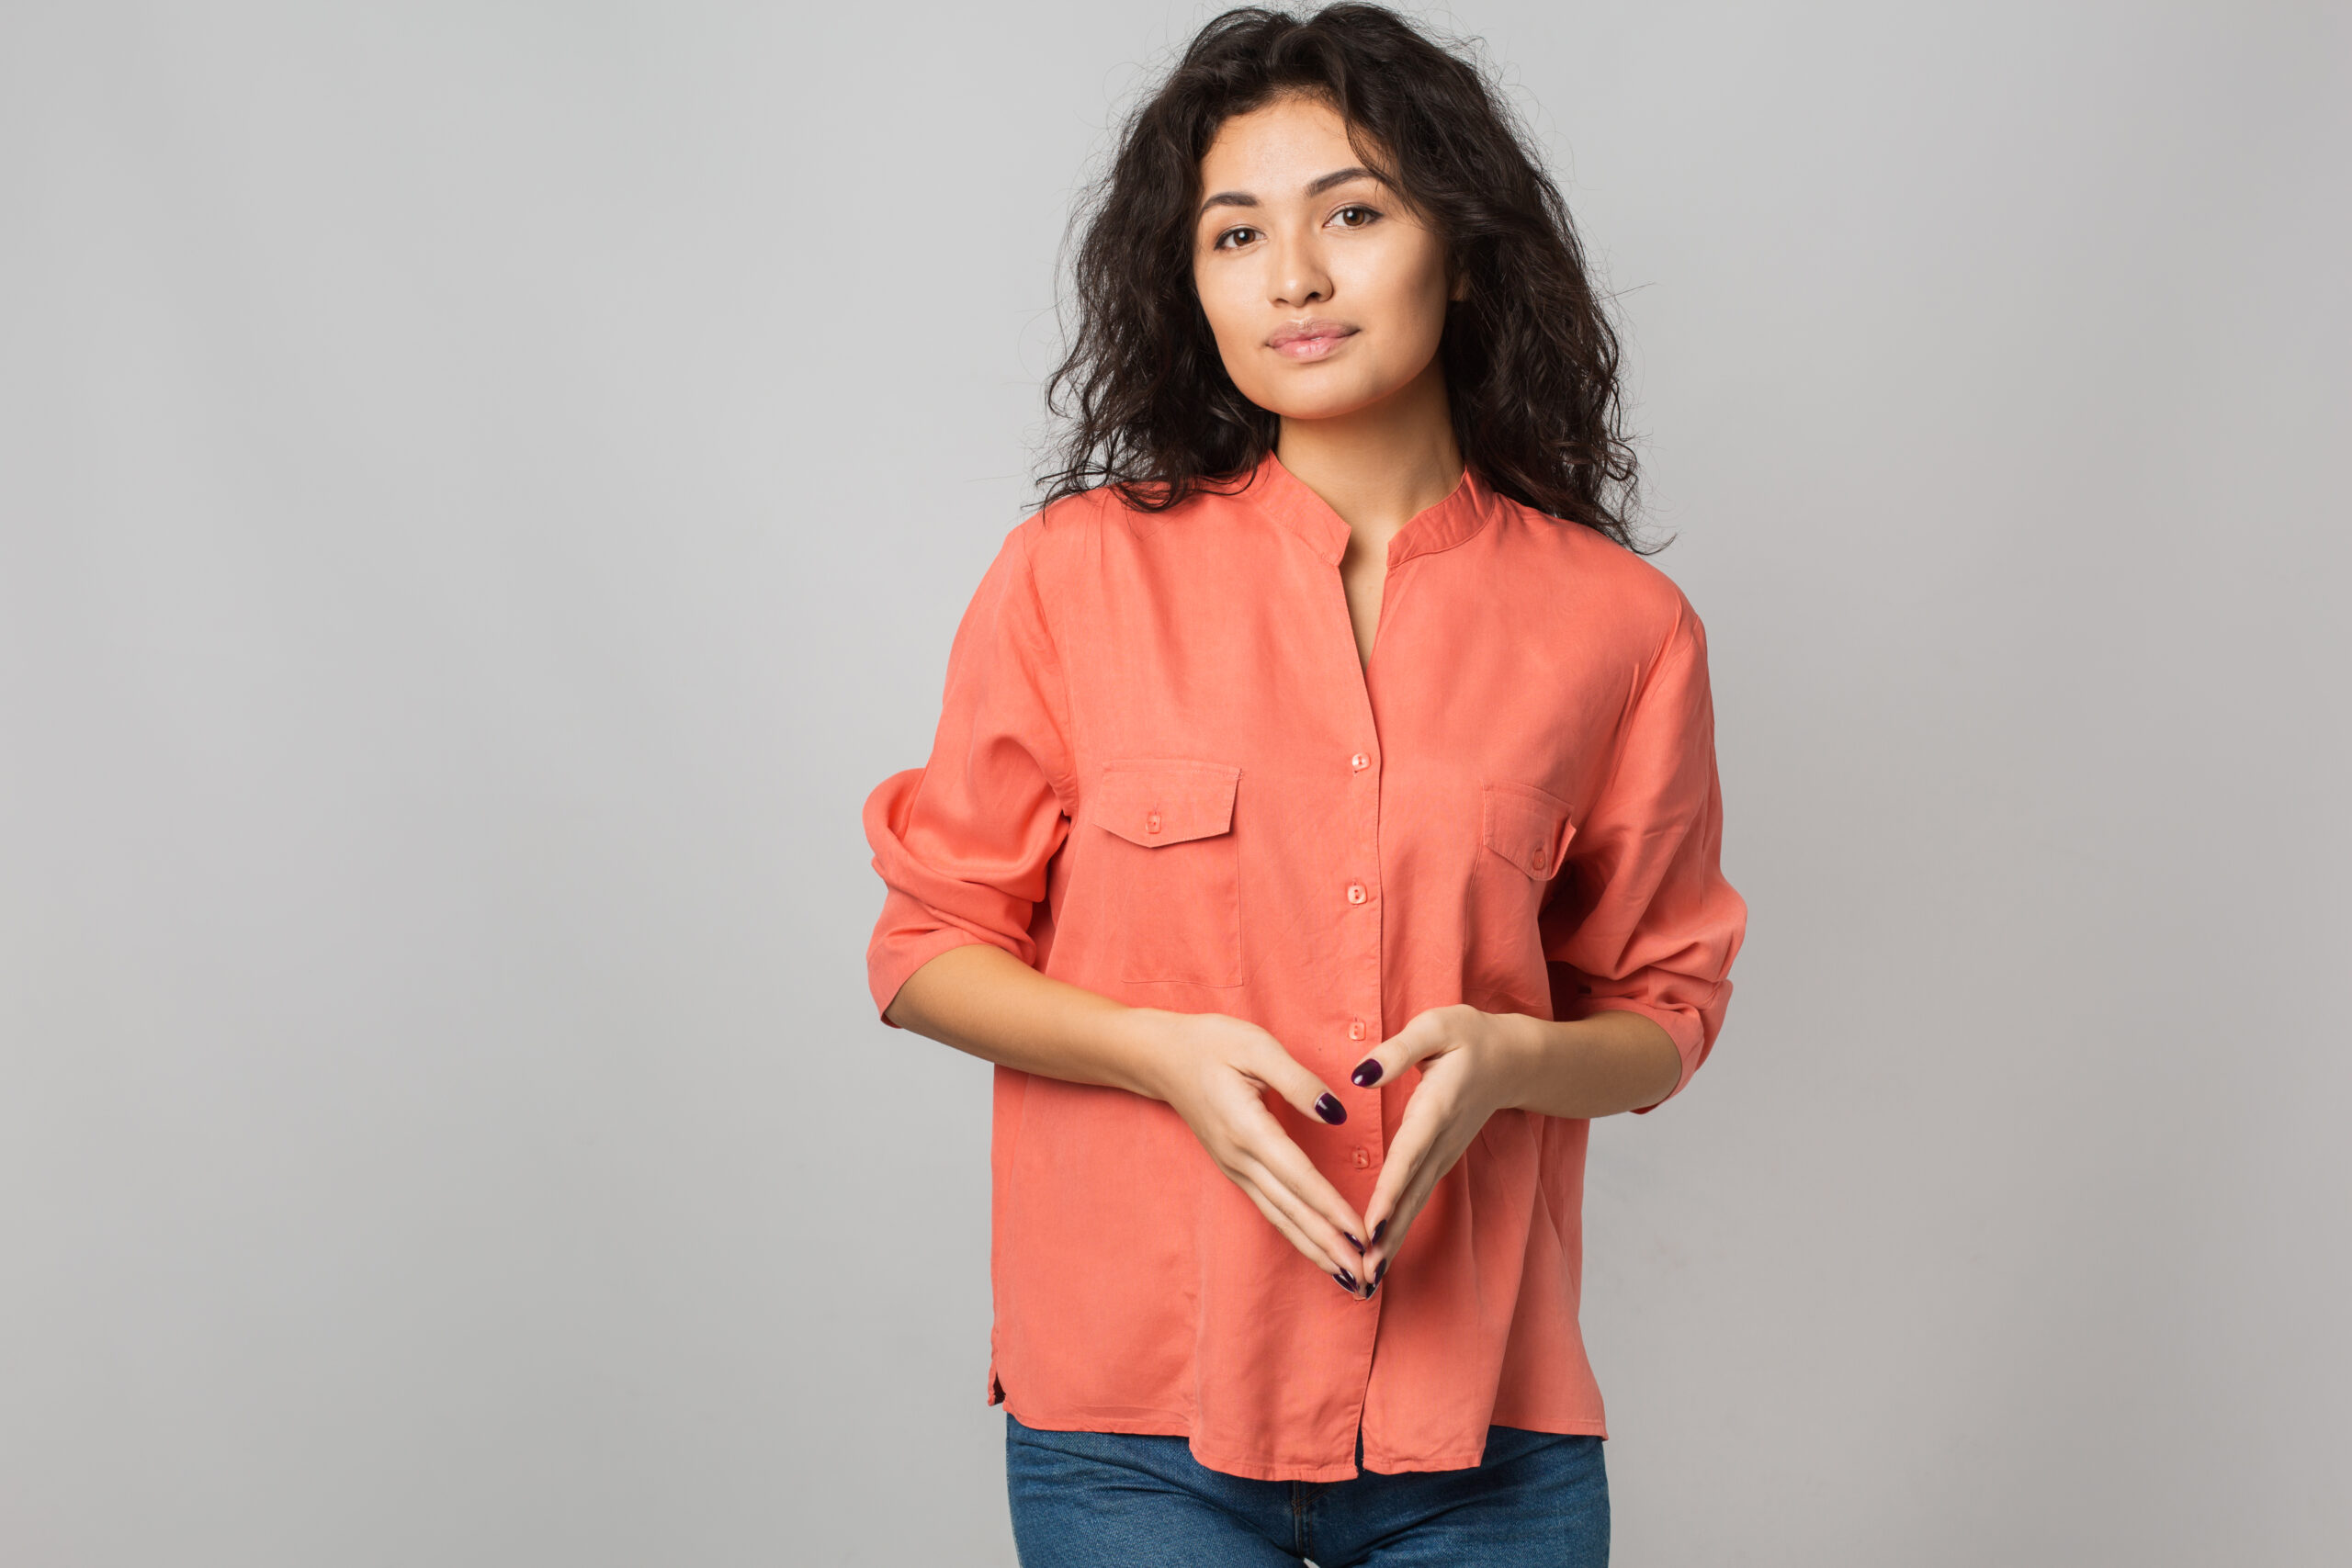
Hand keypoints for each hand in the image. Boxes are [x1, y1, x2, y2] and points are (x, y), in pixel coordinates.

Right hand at [1133, 1009, 1372, 1294]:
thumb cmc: (1212, 1044)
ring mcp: (1236, 1169)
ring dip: (1316, 1250)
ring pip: (1281, 1218)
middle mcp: (1241, 1159)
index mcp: (1248, 1128)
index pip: (1299, 1177)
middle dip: (1330, 1246)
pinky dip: (1298, 1234)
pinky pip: (1272, 1210)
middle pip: (1292, 1210)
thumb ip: (1298, 1082)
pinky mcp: (1236, 1170)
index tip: (1361, 1234)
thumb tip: (1336, 1115)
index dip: (1331, 1207)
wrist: (1161, 1057)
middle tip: (1366, 1277)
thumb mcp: (1257, 1047)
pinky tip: (1319, 1251)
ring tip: (1349, 1277)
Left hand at [1346, 1003, 1531, 1293]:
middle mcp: (1441, 1141)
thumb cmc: (1469, 1037)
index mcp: (1437, 1108)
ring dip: (1391, 1242)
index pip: (1408, 1155)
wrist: (1514, 1059)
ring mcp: (1443, 1155)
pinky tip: (1379, 1253)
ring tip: (1365, 1278)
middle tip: (1362, 1275)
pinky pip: (1416, 1198)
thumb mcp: (1436, 1027)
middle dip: (1387, 1236)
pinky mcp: (1440, 1160)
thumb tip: (1360, 1075)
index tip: (1371, 1227)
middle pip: (1411, 1194)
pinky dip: (1398, 1228)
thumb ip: (1398, 1051)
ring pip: (1414, 1203)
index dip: (1389, 1192)